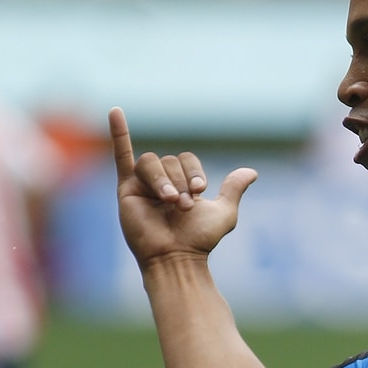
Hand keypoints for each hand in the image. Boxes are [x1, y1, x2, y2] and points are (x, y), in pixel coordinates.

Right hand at [109, 107, 257, 266]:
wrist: (175, 256)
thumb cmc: (199, 240)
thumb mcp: (224, 213)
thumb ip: (233, 190)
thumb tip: (251, 172)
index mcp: (183, 183)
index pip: (187, 159)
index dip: (195, 171)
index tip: (201, 191)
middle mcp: (162, 182)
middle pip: (170, 160)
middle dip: (180, 181)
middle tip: (184, 206)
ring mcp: (143, 185)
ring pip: (152, 162)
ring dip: (163, 180)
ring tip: (169, 201)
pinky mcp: (126, 190)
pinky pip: (121, 156)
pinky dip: (119, 133)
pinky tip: (115, 111)